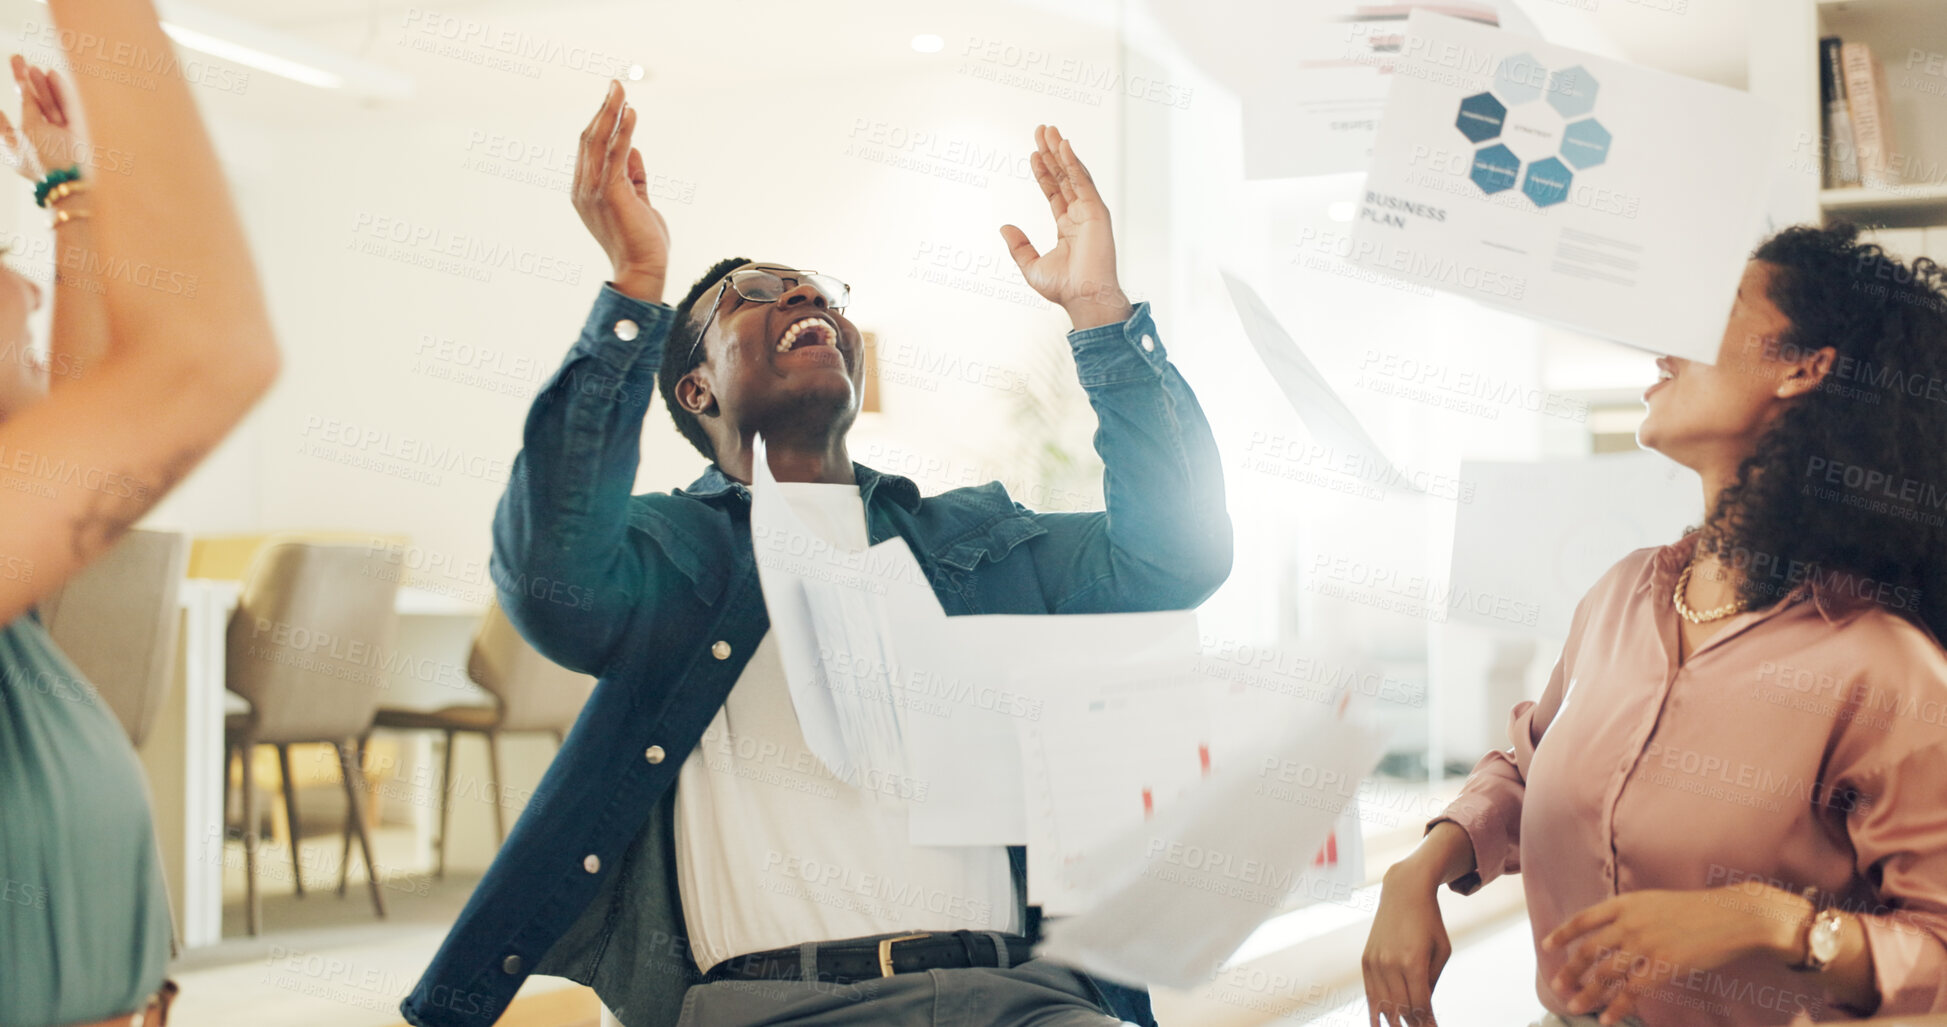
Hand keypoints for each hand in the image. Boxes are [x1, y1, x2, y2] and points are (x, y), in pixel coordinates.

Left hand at [0, 55, 78, 182]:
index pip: (15, 118)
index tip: (7, 81)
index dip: (10, 99)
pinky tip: (52, 75)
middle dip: (25, 83)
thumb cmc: (45, 161)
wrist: (74, 179)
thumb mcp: (24, 134)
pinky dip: (61, 92)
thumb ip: (24, 109)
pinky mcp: (79, 133)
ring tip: (32, 67)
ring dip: (41, 85)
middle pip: (34, 106)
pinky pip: (68, 108)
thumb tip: (13, 93)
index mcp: (24, 146)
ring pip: (50, 105)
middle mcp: (43, 140)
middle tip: (16, 57)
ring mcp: (62, 136)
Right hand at [572, 80, 667, 302]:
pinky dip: (623, 130)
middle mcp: (583, 188)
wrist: (642, 270)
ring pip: (598, 141)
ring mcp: (593, 190)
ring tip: (620, 89)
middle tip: (615, 85)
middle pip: (589, 138)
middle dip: (603, 109)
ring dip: (611, 111)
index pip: (589, 148)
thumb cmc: (642, 243)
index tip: (614, 101)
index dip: (601, 122)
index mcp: (586, 191)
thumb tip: (634, 149)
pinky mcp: (610, 192)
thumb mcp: (638, 202)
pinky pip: (615, 153)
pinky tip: (631, 113)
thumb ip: (634, 176)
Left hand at [1000, 124, 1130, 330]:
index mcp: (1068, 226)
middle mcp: (1080, 215)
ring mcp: (1090, 211)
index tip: (1033, 153)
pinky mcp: (1097, 211)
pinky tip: (1064, 146)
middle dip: (1052, 153)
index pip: (1054, 191)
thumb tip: (1004, 227)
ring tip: (1050, 131)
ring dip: (1062, 151)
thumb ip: (1018, 245)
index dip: (1043, 171)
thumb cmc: (1064, 287)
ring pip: (1073, 174)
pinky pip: (1082, 181)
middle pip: (1064, 176)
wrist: (1083, 296)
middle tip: (1042, 130)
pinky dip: (1073, 162)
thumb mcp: (1030, 265)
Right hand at [1362, 863, 1453, 1025]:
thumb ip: (1432, 981)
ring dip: (1395, 1022)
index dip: (1428, 1023)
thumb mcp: (1441, 951)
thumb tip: (1423, 1007)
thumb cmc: (1429, 922)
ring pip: (1384, 1005)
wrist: (1404, 892)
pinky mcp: (1366, 960)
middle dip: (1413, 1024)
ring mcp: (1376, 962)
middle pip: (1402, 1008)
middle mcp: (1391, 964)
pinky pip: (1370, 993)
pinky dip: (1375, 1012)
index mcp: (1414, 962)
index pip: (1421, 1005)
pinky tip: (1380, 1026)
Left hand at [1542, 887, 1807, 1025]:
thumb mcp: (1655, 902)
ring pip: (1605, 974)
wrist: (1734, 915)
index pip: (1583, 919)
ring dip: (1588, 993)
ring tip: (1575, 1006)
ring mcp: (1645, 945)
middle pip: (1589, 950)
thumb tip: (1608, 933)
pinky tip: (1608, 1019)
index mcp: (1626, 904)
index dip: (1563, 934)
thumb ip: (1630, 915)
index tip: (1548, 946)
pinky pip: (1632, 992)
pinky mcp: (1664, 966)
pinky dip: (1617, 1007)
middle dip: (1571, 970)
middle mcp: (1630, 923)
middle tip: (1558, 985)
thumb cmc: (1698, 910)